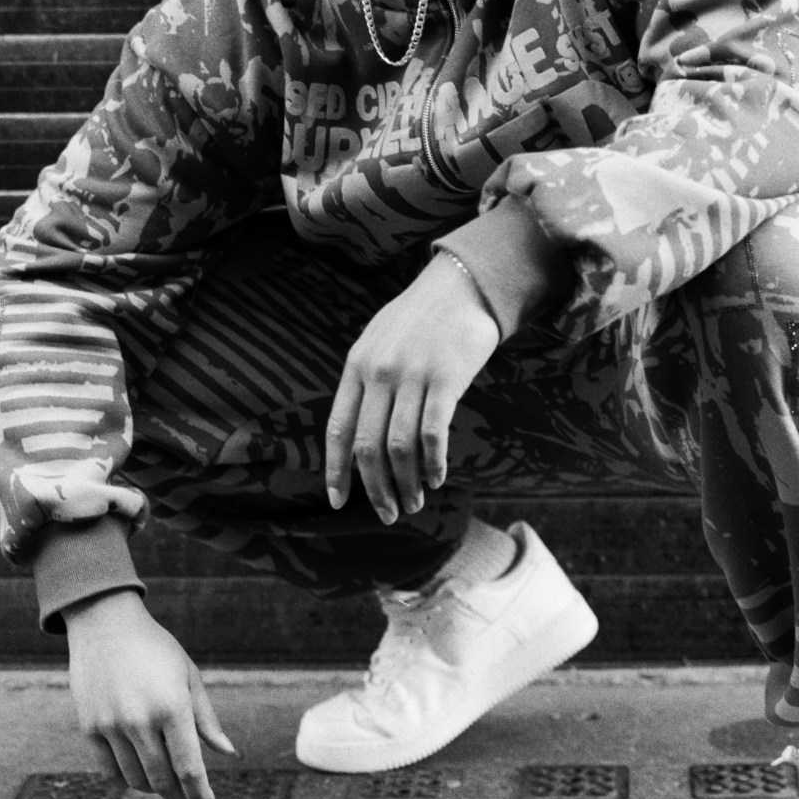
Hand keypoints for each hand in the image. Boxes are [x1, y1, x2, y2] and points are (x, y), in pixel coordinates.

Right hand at [63, 590, 234, 798]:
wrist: (105, 623)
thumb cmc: (156, 648)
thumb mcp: (189, 675)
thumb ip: (206, 718)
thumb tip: (228, 752)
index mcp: (173, 706)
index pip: (189, 767)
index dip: (200, 793)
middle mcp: (141, 721)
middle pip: (163, 779)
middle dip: (179, 794)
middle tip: (188, 797)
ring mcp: (112, 726)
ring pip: (136, 780)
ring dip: (153, 788)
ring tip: (165, 784)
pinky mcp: (89, 728)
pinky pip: (110, 771)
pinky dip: (127, 779)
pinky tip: (139, 775)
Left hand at [325, 256, 499, 524]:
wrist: (462, 285)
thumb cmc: (420, 317)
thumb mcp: (379, 340)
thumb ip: (365, 380)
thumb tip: (359, 435)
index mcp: (356, 365)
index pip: (339, 430)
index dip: (336, 471)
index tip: (338, 502)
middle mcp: (379, 372)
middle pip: (368, 447)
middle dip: (376, 489)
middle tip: (388, 514)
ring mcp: (412, 375)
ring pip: (399, 447)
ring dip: (406, 483)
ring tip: (413, 503)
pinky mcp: (445, 379)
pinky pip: (433, 433)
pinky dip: (433, 463)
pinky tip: (436, 478)